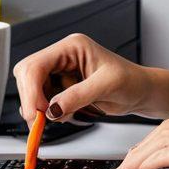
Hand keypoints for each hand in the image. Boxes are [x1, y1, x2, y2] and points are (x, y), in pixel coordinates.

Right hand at [13, 33, 151, 127]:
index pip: (37, 64)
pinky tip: (65, 114)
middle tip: (40, 121)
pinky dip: (47, 111)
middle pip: (28, 75)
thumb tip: (52, 109)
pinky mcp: (61, 86)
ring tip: (61, 116)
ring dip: (39, 107)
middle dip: (31, 99)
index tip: (36, 113)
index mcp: (72, 47)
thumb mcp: (107, 86)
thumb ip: (78, 96)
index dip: (31, 90)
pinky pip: (42, 99)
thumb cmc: (131, 81)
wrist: (140, 91)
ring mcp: (60, 71)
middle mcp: (62, 56)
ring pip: (31, 89)